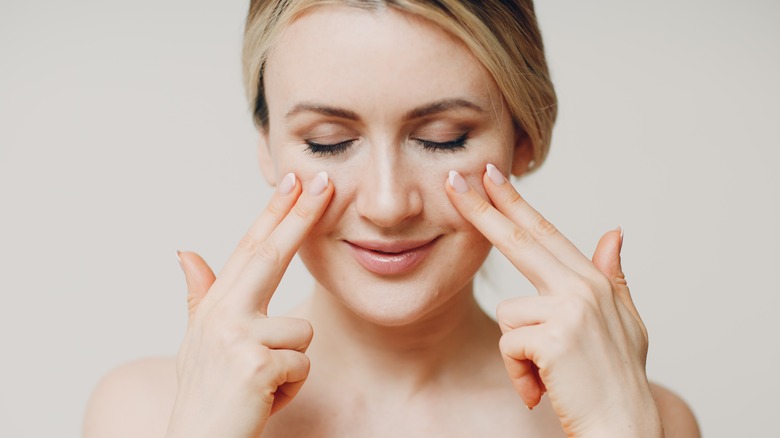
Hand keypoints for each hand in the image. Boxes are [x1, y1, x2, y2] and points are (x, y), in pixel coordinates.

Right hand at [167, 171, 332, 437]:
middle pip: (270, 255)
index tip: (294, 180)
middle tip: (326, 181)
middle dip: (301, 215)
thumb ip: (200, 295)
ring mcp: (237, 338)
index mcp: (214, 306)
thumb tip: (186, 252)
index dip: (273, 213)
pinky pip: (302, 365)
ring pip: (302, 332)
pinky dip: (290, 389)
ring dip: (291, 365)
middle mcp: (221, 315)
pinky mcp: (256, 365)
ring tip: (262, 386)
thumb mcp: (198, 344)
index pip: (249, 249)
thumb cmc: (206, 397)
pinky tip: (263, 401)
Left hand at [445, 165, 662, 436]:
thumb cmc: (618, 379)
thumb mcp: (625, 323)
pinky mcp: (553, 337)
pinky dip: (521, 375)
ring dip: (519, 354)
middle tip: (453, 179)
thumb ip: (612, 276)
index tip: (491, 176)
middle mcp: (583, 288)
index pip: (544, 233)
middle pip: (520, 241)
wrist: (625, 428)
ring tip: (548, 375)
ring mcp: (569, 310)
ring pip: (508, 316)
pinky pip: (509, 346)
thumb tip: (613, 231)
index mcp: (593, 282)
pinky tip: (543, 388)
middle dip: (482, 209)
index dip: (515, 203)